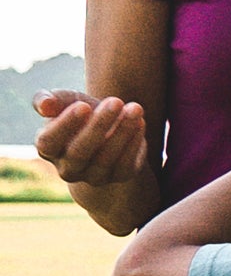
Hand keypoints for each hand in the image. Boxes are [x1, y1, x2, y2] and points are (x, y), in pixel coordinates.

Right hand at [34, 89, 148, 195]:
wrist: (109, 125)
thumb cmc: (80, 110)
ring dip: (122, 131)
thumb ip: (48, 99)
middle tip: (115, 101)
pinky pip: (126, 164)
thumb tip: (45, 105)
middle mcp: (68, 168)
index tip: (84, 105)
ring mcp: (94, 176)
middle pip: (79, 152)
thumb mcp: (64, 100)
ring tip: (135, 107)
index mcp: (47, 149)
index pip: (48, 142)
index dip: (65, 125)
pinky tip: (140, 122)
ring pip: (106, 158)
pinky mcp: (119, 176)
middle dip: (98, 125)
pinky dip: (135, 142)